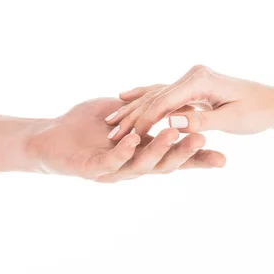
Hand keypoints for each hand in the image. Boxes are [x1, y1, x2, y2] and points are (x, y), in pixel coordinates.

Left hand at [27, 98, 225, 181]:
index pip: (175, 158)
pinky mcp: (91, 169)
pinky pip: (110, 162)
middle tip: (204, 138)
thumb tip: (178, 103)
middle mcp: (132, 166)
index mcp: (142, 154)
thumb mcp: (124, 114)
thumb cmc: (87, 125)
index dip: (198, 160)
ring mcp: (112, 170)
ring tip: (172, 134)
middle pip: (164, 164)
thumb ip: (149, 111)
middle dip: (184, 153)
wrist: (50, 137)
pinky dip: (123, 151)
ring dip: (157, 149)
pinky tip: (133, 140)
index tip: (223, 158)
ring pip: (141, 164)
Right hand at [105, 65, 273, 139]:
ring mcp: (191, 78)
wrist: (273, 101)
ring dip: (134, 108)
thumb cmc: (256, 112)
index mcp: (201, 79)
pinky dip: (143, 97)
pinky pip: (162, 92)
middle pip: (156, 96)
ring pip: (156, 94)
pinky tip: (123, 97)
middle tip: (110, 132)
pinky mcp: (191, 85)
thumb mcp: (232, 119)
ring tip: (110, 120)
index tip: (127, 137)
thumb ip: (202, 121)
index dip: (145, 120)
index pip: (165, 101)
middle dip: (133, 115)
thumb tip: (171, 123)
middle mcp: (193, 75)